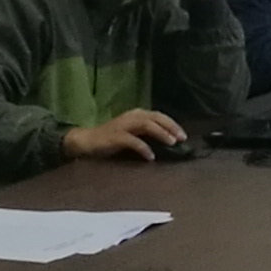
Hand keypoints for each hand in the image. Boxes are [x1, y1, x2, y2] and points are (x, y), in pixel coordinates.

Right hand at [62, 109, 187, 162]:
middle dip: (171, 127)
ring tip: (171, 143)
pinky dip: (143, 148)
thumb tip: (168, 142)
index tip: (184, 136)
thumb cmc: (111, 140)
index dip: (172, 124)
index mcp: (137, 115)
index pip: (159, 116)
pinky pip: (132, 140)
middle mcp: (132, 117)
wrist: (87, 142)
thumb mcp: (132, 133)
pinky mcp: (115, 137)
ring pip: (146, 125)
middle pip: (156, 118)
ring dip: (161, 133)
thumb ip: (147, 134)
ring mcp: (123, 125)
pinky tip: (151, 156)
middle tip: (182, 139)